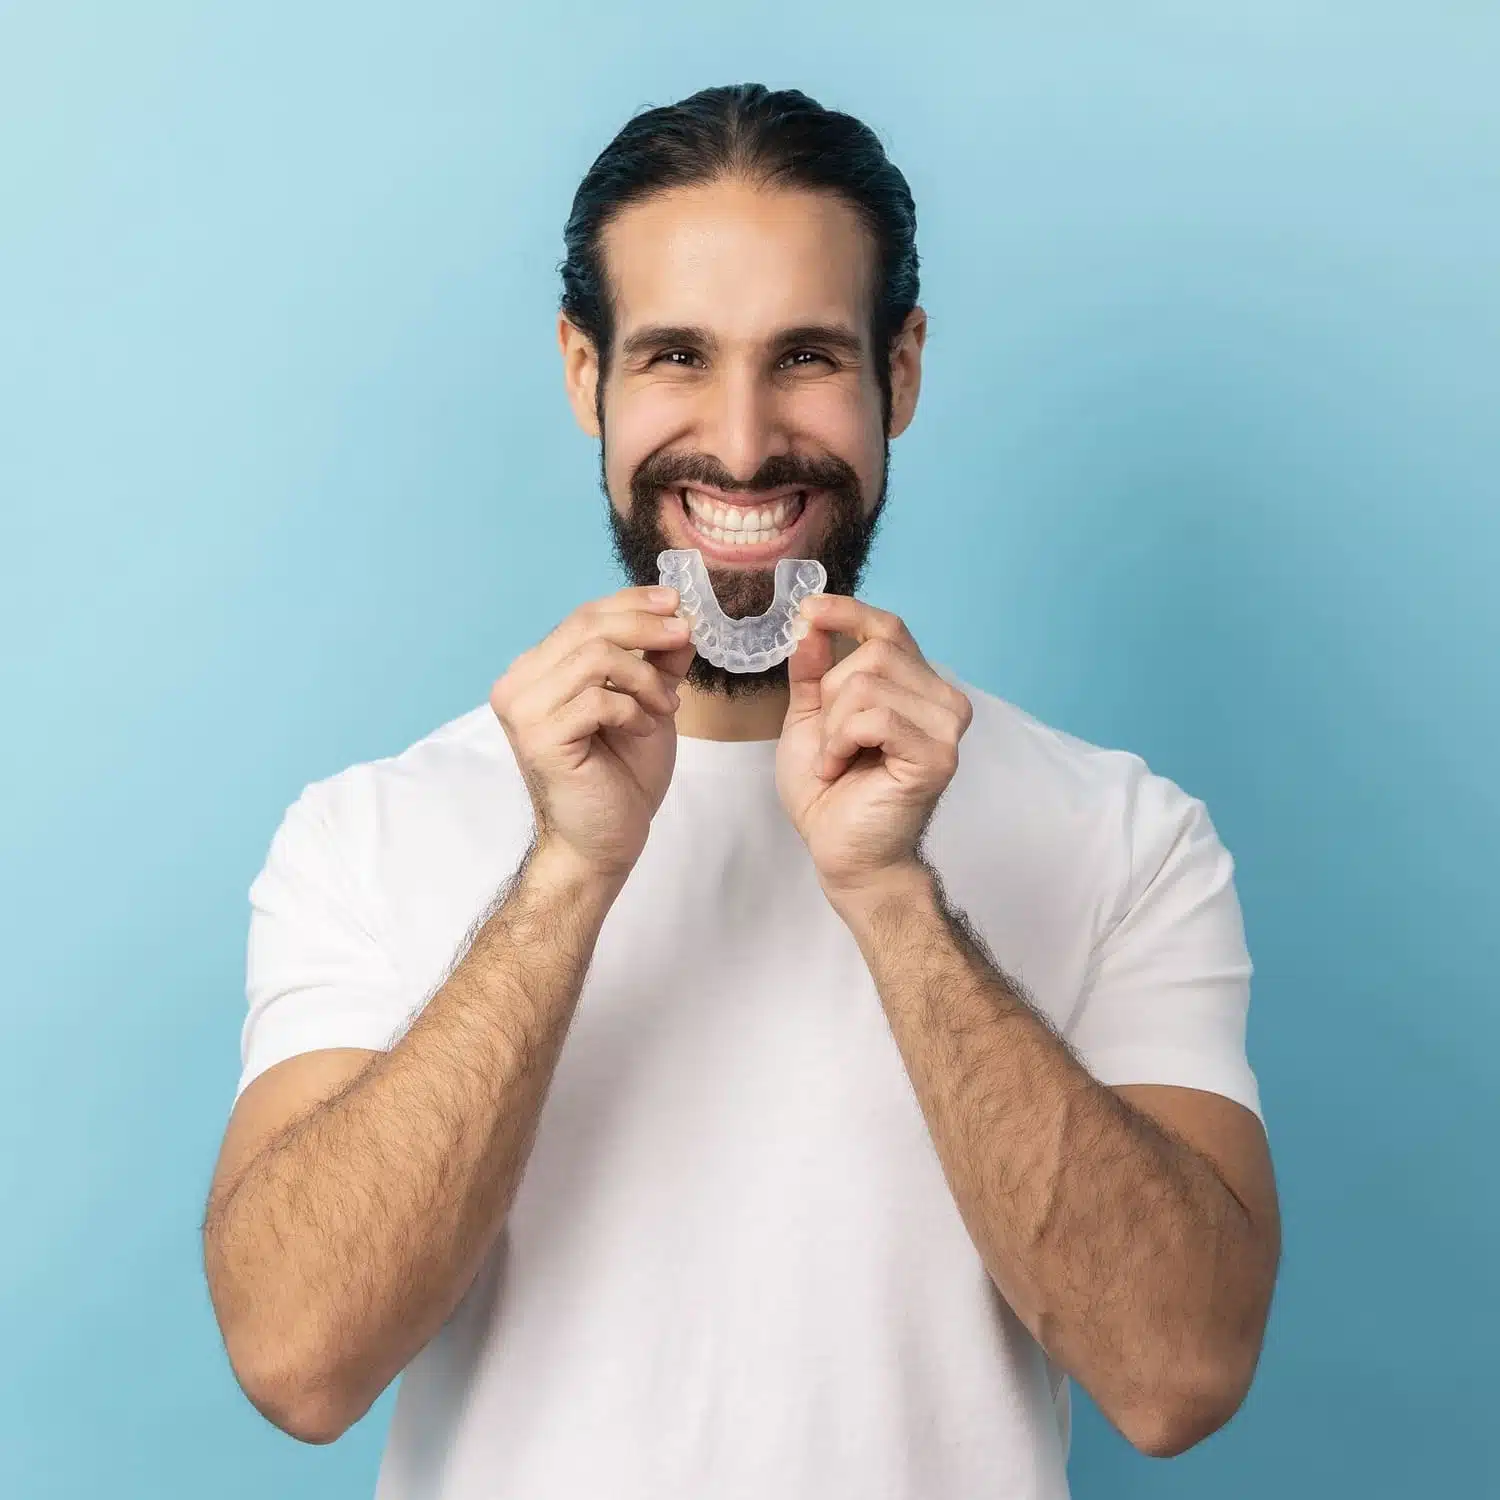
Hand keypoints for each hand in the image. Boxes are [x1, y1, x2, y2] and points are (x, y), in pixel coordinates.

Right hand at [490, 585, 695, 878]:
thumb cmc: (620, 777)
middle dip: (646, 628)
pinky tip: (643, 730)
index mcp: (536, 671)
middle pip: (587, 627)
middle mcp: (518, 685)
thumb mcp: (646, 703)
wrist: (604, 842)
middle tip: (684, 639)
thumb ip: (655, 660)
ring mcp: (523, 711)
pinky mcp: (538, 738)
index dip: (632, 602)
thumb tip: (678, 618)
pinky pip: (598, 698)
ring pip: (596, 657)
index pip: (583, 616)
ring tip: (665, 707)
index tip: (675, 604)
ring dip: (645, 678)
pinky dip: (633, 709)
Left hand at [777, 594, 972, 902]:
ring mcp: (945, 727)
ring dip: (832, 727)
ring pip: (867, 682)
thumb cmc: (831, 794)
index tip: (809, 611)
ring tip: (835, 761)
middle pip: (873, 651)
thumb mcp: (810, 719)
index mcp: (914, 687)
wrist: (844, 855)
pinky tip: (841, 769)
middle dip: (831, 695)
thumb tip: (811, 622)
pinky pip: (873, 717)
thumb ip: (814, 671)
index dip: (849, 611)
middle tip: (829, 742)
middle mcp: (941, 700)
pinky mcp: (936, 755)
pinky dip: (840, 742)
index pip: (889, 628)